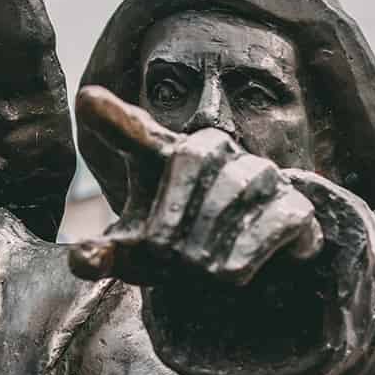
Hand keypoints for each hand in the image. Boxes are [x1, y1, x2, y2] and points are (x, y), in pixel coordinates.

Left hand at [70, 86, 323, 286]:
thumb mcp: (137, 257)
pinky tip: (232, 273)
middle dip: (173, 216)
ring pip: (233, 191)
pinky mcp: (294, 206)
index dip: (115, 118)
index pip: (137, 131)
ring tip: (198, 271)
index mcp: (166, 156)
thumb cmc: (177, 249)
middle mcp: (214, 151)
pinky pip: (274, 219)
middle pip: (191, 158)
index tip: (87, 101)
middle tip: (167, 258)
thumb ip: (105, 256)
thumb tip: (80, 258)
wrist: (239, 271)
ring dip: (209, 242)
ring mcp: (258, 173)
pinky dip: (248, 252)